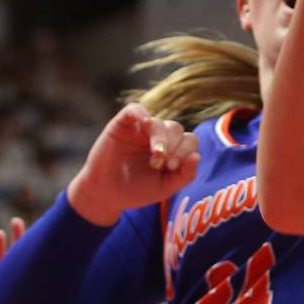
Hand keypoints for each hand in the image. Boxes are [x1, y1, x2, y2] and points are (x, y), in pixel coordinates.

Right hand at [67, 104, 200, 226]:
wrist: (106, 194)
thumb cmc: (137, 190)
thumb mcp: (165, 187)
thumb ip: (185, 175)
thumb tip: (197, 156)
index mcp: (172, 149)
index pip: (189, 141)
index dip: (185, 152)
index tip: (171, 168)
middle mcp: (159, 136)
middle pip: (176, 129)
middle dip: (174, 146)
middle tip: (162, 164)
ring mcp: (141, 129)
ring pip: (158, 122)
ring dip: (160, 136)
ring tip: (156, 154)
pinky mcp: (123, 123)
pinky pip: (134, 110)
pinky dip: (139, 113)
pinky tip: (142, 123)